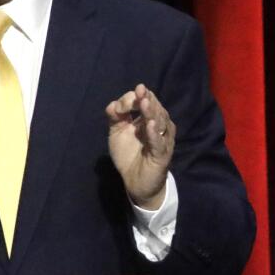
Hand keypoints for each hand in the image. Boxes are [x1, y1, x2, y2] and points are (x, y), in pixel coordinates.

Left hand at [105, 83, 174, 209]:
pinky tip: (149, 126)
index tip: (121, 104)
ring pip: (160, 123)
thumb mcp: (117, 133)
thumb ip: (115, 118)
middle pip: (156, 109)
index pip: (145, 102)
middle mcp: (157, 127)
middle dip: (147, 100)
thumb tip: (112, 104)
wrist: (135, 182)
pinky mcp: (162, 155)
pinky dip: (155, 134)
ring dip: (152, 113)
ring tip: (145, 104)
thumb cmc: (129, 155)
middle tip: (140, 92)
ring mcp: (162, 140)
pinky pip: (159, 143)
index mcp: (147, 119)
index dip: (135, 99)